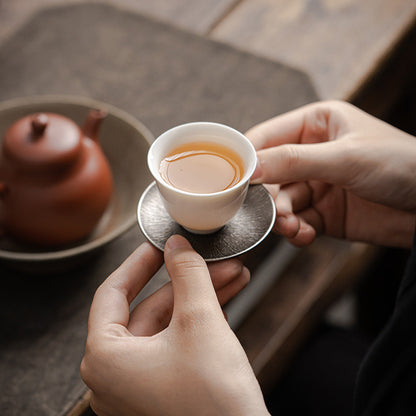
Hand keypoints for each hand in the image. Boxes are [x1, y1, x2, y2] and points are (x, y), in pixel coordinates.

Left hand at [81, 235, 268, 415]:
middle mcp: (115, 375)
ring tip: (231, 274)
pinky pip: (176, 343)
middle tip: (210, 258)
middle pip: (149, 307)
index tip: (159, 243)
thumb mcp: (200, 321)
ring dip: (200, 296)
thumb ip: (187, 274)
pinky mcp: (162, 390)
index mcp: (105, 358)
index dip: (140, 262)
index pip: (113, 292)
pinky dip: (200, 319)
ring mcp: (139, 385)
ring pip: (168, 324)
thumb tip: (177, 245)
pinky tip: (226, 296)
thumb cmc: (214, 403)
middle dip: (186, 279)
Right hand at [247, 100, 415, 247]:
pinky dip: (296, 231)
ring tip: (292, 227)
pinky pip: (297, 222)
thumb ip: (294, 162)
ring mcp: (316, 184)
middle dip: (269, 197)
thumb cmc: (401, 164)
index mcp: (315, 125)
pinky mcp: (322, 213)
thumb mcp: (345, 157)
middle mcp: (311, 154)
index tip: (234, 181)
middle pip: (269, 175)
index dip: (248, 158)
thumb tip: (250, 167)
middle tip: (272, 213)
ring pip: (281, 202)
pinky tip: (304, 235)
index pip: (266, 138)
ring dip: (282, 217)